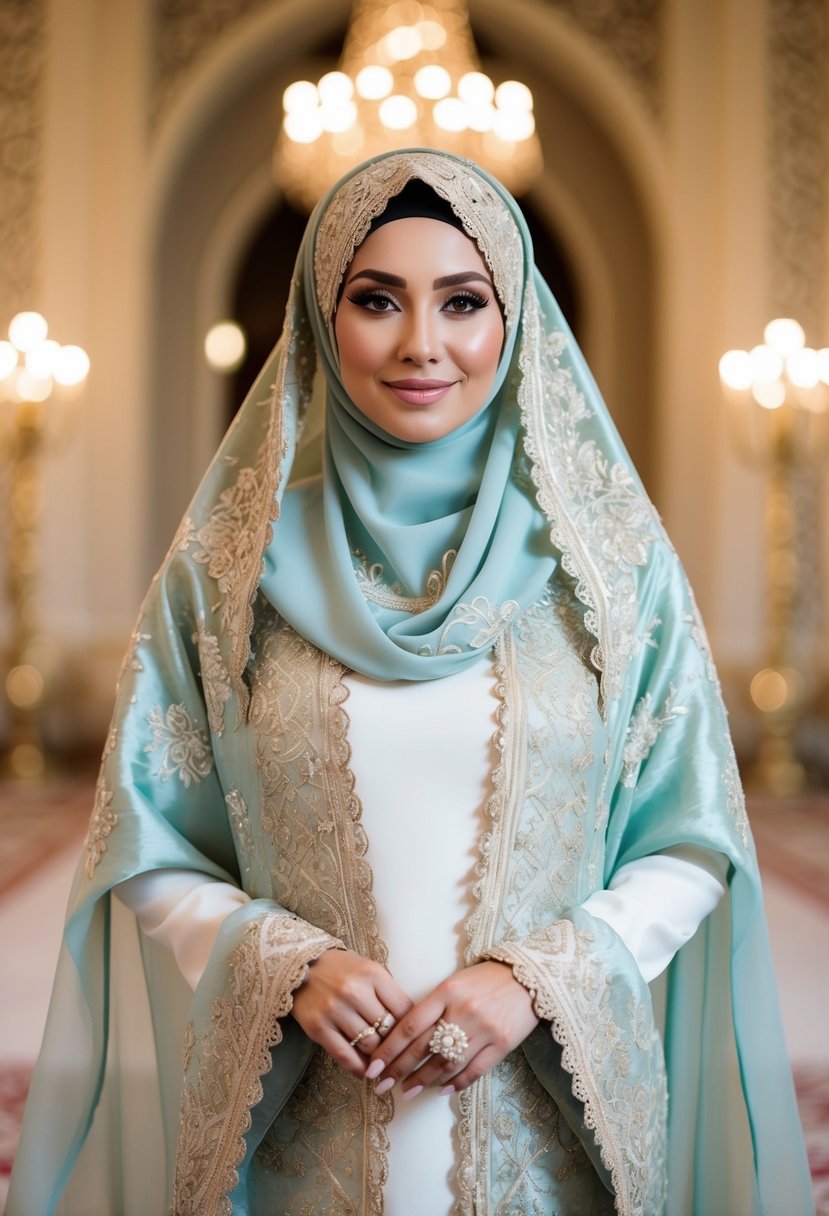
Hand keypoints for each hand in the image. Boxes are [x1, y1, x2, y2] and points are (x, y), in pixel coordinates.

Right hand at [291, 948, 413, 1077]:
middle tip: (397, 1053)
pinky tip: (365, 1072)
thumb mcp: (369, 970)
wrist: (301, 965)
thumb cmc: (342, 969)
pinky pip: (344, 1055)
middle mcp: (354, 991)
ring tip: (381, 1062)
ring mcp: (335, 1010)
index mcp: (372, 974)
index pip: (403, 1009)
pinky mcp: (318, 1027)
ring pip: (368, 1045)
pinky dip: (357, 1068)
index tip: (410, 1036)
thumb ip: (387, 993)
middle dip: (393, 1043)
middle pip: (387, 1030)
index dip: (410, 1025)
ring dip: (377, 1057)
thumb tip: (406, 1027)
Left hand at [365, 961, 537, 1096]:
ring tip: (406, 1091)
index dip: (389, 1049)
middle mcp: (462, 1011)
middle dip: (399, 1069)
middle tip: (381, 1085)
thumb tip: (407, 1036)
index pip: (410, 1025)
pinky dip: (454, 1083)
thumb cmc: (486, 978)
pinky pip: (473, 1071)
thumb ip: (434, 1005)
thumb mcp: (455, 982)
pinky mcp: (502, 1044)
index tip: (373, 1066)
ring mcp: (483, 1029)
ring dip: (422, 1080)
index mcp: (447, 990)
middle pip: (423, 1047)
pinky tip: (440, 1091)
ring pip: (445, 1063)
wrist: (529, 977)